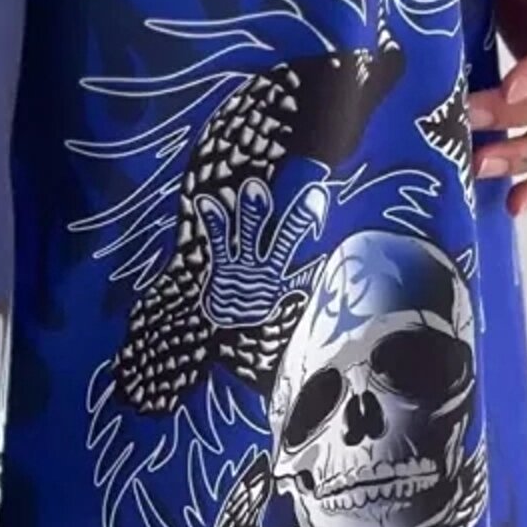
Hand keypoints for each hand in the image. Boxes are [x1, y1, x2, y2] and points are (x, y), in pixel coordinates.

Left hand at [195, 177, 328, 324]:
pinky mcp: (221, 269)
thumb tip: (320, 260)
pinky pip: (218, 242)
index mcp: (283, 274)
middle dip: (297, 218)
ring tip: (254, 189)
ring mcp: (243, 268)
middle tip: (309, 191)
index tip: (319, 193)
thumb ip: (301, 278)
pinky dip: (214, 222)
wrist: (224, 337)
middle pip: (286, 239)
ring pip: (252, 236)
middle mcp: (267, 269)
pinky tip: (206, 200)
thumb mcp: (282, 295)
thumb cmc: (254, 307)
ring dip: (253, 214)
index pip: (301, 243)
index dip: (310, 220)